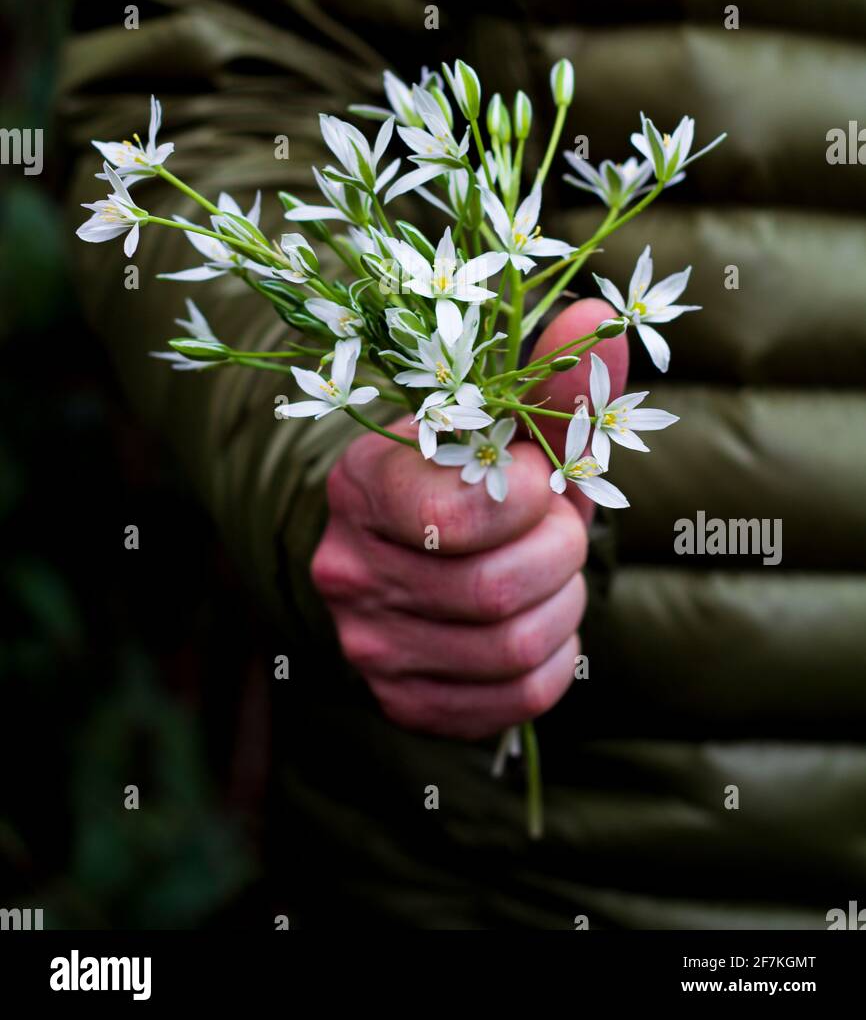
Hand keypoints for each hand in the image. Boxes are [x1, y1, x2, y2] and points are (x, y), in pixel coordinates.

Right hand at [311, 299, 627, 737]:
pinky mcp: (403, 702)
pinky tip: (539, 620)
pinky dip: (555, 657)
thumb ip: (552, 383)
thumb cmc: (474, 476)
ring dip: (563, 604)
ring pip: (512, 648)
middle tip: (557, 526)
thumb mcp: (508, 426)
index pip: (458, 518)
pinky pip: (517, 698)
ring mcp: (368, 645)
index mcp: (362, 483)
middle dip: (559, 553)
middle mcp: (346, 568)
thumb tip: (599, 321)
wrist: (422, 553)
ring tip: (549, 570)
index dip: (530, 500)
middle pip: (495, 590)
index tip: (538, 476)